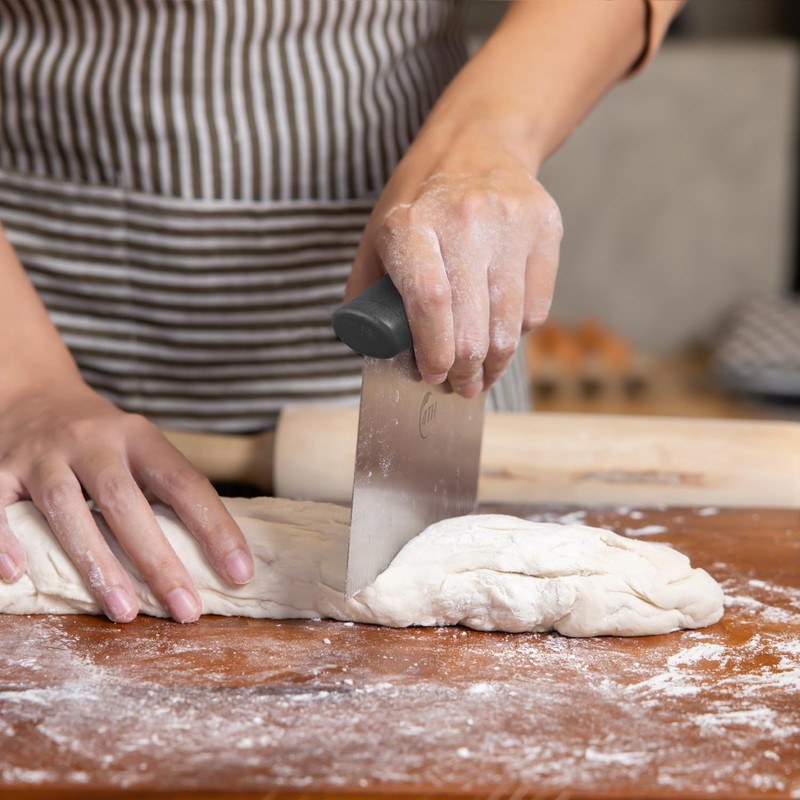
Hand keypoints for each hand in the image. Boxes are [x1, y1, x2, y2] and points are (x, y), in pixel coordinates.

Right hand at [0, 378, 253, 622]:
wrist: (32, 393)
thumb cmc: (100, 439)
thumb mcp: (139, 447)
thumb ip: (165, 490)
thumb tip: (215, 556)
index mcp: (138, 436)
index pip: (184, 482)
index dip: (215, 528)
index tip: (239, 573)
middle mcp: (92, 441)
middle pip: (125, 500)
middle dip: (158, 559)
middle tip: (186, 608)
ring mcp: (42, 455)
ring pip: (66, 508)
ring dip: (96, 563)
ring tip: (125, 611)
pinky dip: (3, 542)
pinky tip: (17, 575)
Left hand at [347, 128, 561, 396]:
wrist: (478, 142)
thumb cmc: (420, 201)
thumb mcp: (377, 235)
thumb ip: (365, 291)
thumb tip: (370, 349)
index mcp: (411, 225)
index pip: (428, 303)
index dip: (432, 351)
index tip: (432, 375)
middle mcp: (464, 220)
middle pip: (471, 324)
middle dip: (465, 371)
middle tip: (460, 386)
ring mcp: (511, 222)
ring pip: (509, 324)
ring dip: (495, 363)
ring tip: (483, 374)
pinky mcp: (546, 227)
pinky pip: (537, 306)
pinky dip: (519, 333)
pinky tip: (503, 334)